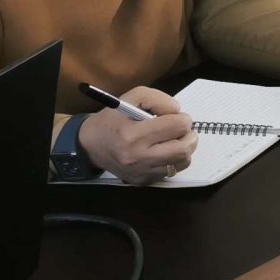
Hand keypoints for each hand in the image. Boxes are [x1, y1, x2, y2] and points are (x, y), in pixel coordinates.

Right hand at [77, 86, 195, 185]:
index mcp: (133, 135)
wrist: (90, 145)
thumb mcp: (132, 98)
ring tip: (174, 139)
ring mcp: (140, 172)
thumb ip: (158, 99)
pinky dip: (173, 160)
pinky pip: (170, 172)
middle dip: (189, 135)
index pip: (176, 127)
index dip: (182, 119)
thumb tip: (177, 111)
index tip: (176, 117)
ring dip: (185, 148)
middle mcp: (137, 157)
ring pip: (181, 163)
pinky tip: (163, 151)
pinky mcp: (142, 182)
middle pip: (183, 149)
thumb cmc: (112, 119)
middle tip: (181, 129)